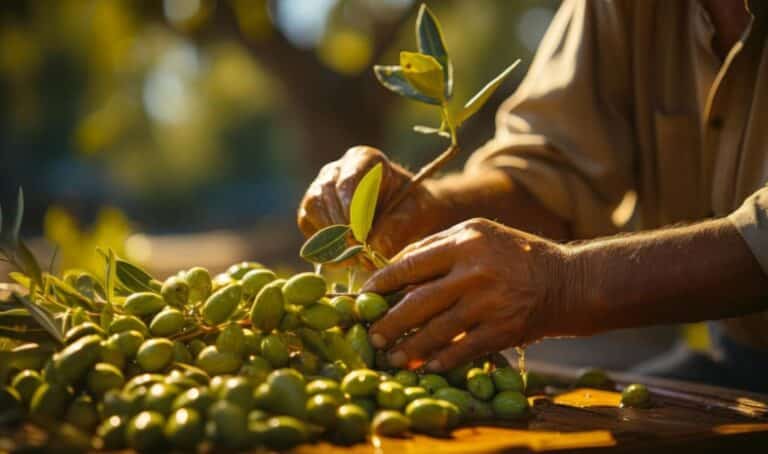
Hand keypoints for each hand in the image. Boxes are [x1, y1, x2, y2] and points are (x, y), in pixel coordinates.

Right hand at [297, 145, 449, 257]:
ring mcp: (321, 188)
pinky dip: (323, 246)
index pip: (348, 182)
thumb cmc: (414, 208)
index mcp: (365, 159)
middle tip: (359, 254)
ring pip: (312, 209)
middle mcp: (337, 170)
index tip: (363, 238)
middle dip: (341, 229)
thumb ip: (398, 227)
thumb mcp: (416, 214)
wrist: (407, 215)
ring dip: (330, 238)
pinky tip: (345, 259)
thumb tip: (373, 247)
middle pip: (325, 195)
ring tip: (353, 259)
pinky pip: (307, 225)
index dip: (352, 213)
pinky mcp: (313, 210)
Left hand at [362, 218, 572, 371]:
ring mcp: (489, 301)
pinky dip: (440, 360)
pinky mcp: (503, 329)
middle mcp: (475, 269)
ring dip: (409, 347)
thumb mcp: (479, 235)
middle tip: (371, 336)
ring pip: (436, 330)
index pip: (410, 264)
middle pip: (417, 301)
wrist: (569, 281)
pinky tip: (425, 367)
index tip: (363, 299)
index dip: (381, 284)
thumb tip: (394, 270)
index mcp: (464, 240)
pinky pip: (462, 349)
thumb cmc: (516, 256)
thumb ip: (438, 247)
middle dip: (388, 322)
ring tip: (391, 356)